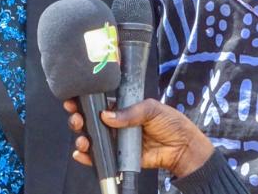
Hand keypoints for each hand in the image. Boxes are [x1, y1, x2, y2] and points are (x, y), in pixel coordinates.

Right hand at [64, 98, 213, 177]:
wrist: (184, 148)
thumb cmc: (171, 123)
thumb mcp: (151, 108)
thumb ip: (129, 112)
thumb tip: (107, 115)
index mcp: (122, 107)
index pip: (99, 103)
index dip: (85, 101)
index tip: (73, 99)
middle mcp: (116, 124)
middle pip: (91, 121)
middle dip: (78, 118)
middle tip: (76, 117)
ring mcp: (117, 141)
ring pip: (92, 139)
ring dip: (82, 137)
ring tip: (83, 138)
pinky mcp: (119, 157)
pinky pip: (101, 157)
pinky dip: (88, 157)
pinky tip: (81, 153)